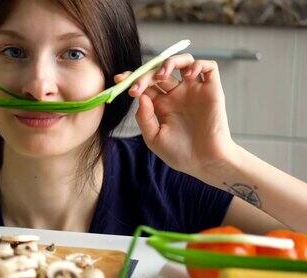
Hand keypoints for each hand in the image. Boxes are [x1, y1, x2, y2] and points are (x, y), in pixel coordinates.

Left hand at [114, 54, 237, 178]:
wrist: (205, 162)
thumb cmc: (179, 153)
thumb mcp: (154, 138)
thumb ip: (144, 118)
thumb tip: (141, 96)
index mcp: (160, 105)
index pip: (145, 84)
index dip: (132, 78)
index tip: (118, 80)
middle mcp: (176, 94)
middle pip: (159, 71)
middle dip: (145, 74)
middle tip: (137, 86)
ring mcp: (193, 90)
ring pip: (183, 62)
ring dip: (170, 62)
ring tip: (162, 76)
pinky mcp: (212, 90)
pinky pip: (208, 66)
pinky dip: (198, 64)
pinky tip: (188, 75)